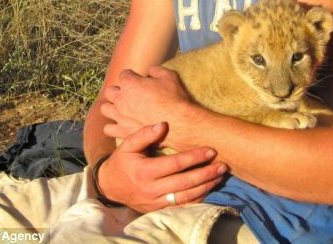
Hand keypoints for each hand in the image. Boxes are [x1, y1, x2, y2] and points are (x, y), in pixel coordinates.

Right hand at [97, 122, 226, 212]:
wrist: (109, 186)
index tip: (211, 151)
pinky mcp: (158, 209)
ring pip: (186, 197)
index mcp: (145, 171)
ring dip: (205, 187)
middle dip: (206, 174)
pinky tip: (208, 189)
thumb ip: (145, 134)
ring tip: (220, 177)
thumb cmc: (122, 161)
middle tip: (223, 166)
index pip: (175, 164)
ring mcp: (155, 202)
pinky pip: (181, 206)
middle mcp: (151, 189)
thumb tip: (163, 124)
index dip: (194, 157)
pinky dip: (197, 199)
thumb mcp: (128, 144)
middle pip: (185, 183)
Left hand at [101, 67, 193, 145]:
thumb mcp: (169, 76)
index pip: (124, 74)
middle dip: (118, 91)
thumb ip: (156, 70)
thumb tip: (150, 70)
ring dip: (112, 107)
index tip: (138, 79)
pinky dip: (113, 126)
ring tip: (122, 109)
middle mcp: (121, 98)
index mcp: (130, 83)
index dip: (132, 76)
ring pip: (105, 109)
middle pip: (110, 91)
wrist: (178, 123)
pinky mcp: (123, 131)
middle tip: (129, 95)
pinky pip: (108, 129)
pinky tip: (121, 125)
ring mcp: (120, 116)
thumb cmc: (174, 98)